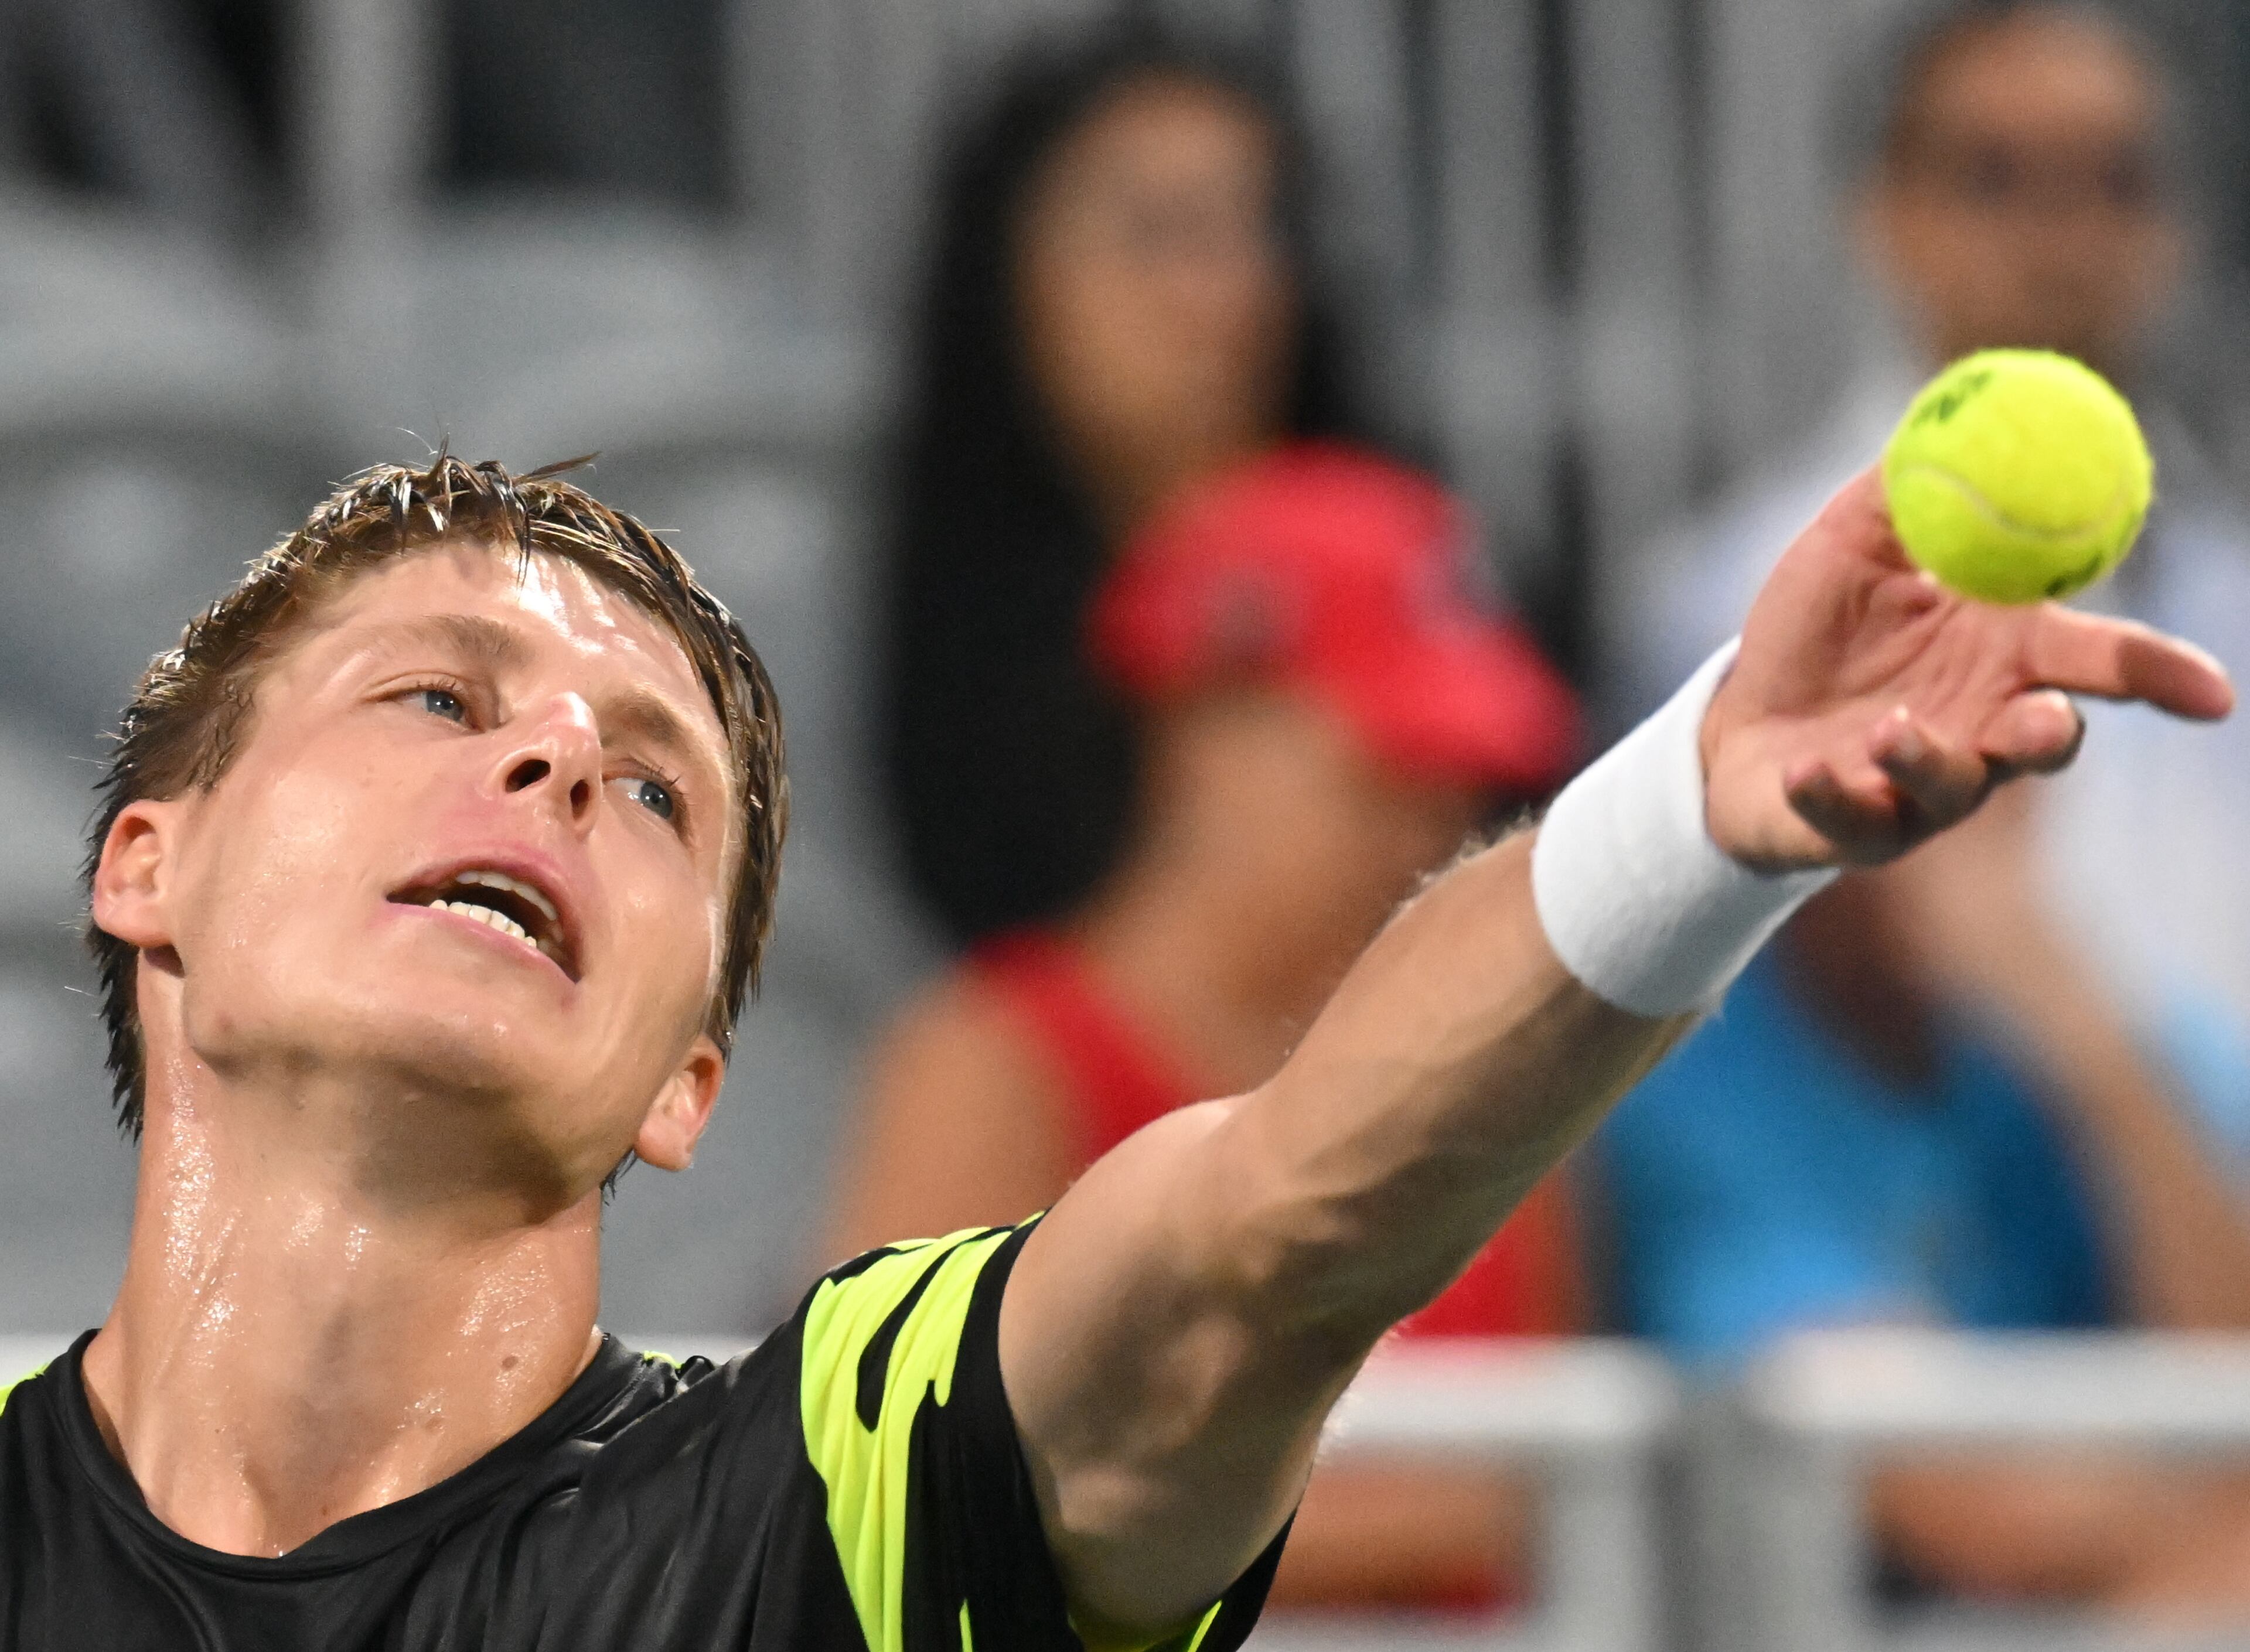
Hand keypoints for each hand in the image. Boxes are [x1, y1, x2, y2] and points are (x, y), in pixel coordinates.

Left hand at [1701, 469, 2231, 869]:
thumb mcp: (1848, 542)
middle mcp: (1979, 726)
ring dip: (1926, 756)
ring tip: (1887, 728)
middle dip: (2053, 731)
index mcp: (1999, 653)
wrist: (1735, 719)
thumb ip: (1907, 487)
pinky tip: (1808, 770)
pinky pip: (1854, 817)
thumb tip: (1958, 413)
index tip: (2212, 694)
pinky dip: (1832, 792)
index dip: (2159, 674)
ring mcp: (1921, 786)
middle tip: (2049, 718)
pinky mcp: (1855, 827)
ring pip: (1955, 784)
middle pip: (2048, 736)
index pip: (2096, 659)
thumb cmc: (1811, 631)